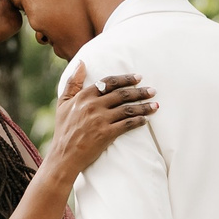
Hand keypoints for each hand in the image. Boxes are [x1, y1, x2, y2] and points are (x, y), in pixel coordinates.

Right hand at [48, 59, 156, 176]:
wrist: (63, 156)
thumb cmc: (63, 130)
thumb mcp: (63, 103)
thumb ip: (73, 82)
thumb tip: (81, 62)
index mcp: (84, 96)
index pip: (109, 83)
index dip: (126, 79)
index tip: (138, 78)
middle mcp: (93, 105)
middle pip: (122, 94)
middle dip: (140, 91)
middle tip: (153, 90)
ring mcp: (100, 120)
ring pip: (128, 109)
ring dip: (144, 106)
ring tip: (156, 105)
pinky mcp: (106, 134)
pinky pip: (127, 124)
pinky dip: (139, 121)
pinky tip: (146, 120)